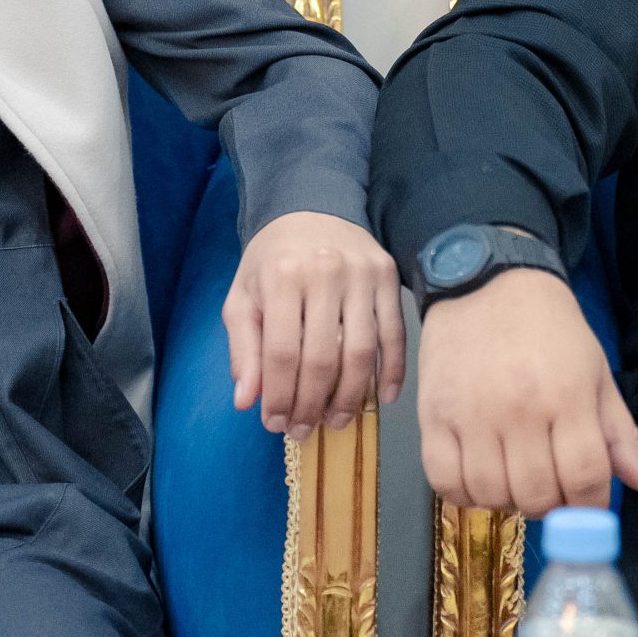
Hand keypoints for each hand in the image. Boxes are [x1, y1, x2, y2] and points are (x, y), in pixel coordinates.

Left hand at [224, 212, 405, 441]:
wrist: (312, 206)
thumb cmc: (272, 260)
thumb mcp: (243, 296)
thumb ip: (243, 348)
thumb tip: (246, 401)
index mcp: (282, 277)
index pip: (282, 352)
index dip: (279, 396)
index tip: (275, 424)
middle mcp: (325, 273)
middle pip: (322, 358)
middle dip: (311, 404)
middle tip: (304, 430)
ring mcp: (362, 275)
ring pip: (362, 352)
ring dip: (350, 397)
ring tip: (337, 420)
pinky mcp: (389, 276)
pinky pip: (395, 334)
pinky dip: (392, 371)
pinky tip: (382, 398)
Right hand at [417, 267, 637, 515]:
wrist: (487, 281)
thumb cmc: (549, 328)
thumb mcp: (595, 370)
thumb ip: (619, 431)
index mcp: (567, 396)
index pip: (585, 479)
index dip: (591, 505)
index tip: (586, 501)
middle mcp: (519, 409)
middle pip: (537, 495)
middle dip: (551, 505)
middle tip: (550, 488)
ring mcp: (471, 413)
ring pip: (491, 495)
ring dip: (507, 501)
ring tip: (514, 479)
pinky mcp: (432, 414)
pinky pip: (444, 481)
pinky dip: (463, 494)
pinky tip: (479, 477)